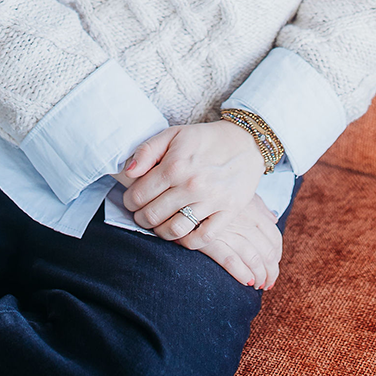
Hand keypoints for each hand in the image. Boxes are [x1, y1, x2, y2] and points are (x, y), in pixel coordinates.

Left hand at [114, 120, 276, 285]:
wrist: (246, 142)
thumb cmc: (205, 139)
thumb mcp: (173, 134)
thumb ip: (146, 151)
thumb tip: (128, 172)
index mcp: (175, 165)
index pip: (139, 195)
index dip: (129, 201)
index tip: (132, 201)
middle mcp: (192, 185)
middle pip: (153, 215)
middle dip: (141, 217)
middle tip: (142, 214)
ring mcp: (211, 201)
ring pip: (174, 230)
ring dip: (160, 232)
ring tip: (159, 224)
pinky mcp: (228, 213)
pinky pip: (202, 238)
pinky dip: (187, 241)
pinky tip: (181, 233)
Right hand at [187, 195, 282, 287]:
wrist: (178, 195)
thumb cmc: (210, 194)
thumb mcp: (236, 193)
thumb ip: (257, 206)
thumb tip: (274, 219)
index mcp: (251, 208)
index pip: (274, 236)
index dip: (277, 255)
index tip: (273, 265)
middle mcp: (242, 219)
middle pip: (267, 251)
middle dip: (271, 271)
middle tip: (268, 282)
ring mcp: (226, 230)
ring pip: (253, 259)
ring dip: (260, 276)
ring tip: (258, 285)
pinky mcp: (208, 240)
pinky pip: (231, 261)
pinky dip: (242, 273)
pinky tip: (246, 281)